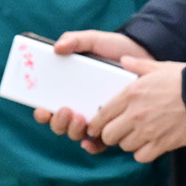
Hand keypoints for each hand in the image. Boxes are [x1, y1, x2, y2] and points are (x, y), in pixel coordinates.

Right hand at [32, 31, 157, 151]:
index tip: (41, 108)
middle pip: (60, 123)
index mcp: (69, 89)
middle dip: (58, 121)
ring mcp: (95, 117)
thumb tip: (57, 47)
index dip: (41, 112)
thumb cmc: (115, 49)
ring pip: (76, 133)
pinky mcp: (112, 125)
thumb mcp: (95, 40)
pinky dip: (91, 145)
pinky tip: (89, 141)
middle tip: (65, 110)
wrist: (144, 55)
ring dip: (72, 130)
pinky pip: (98, 142)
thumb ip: (76, 40)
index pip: (48, 106)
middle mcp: (78, 106)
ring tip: (80, 117)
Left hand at [87, 60, 185, 162]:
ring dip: (128, 142)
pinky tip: (149, 144)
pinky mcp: (161, 144)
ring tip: (137, 135)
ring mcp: (147, 131)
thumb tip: (124, 59)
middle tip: (119, 131)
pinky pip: (141, 156)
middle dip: (111, 135)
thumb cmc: (183, 80)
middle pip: (109, 135)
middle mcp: (135, 114)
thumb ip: (137, 65)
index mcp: (130, 94)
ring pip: (124, 146)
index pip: (102, 115)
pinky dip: (142, 153)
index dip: (96, 124)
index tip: (97, 127)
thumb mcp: (158, 67)